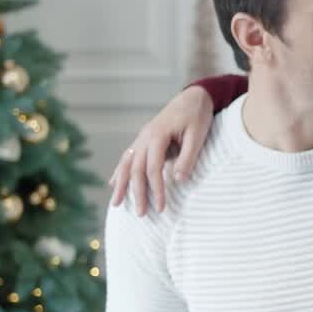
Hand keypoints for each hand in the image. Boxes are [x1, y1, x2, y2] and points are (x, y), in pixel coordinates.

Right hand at [108, 87, 213, 214]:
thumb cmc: (197, 115)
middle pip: (137, 169)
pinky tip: (114, 183)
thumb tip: (179, 180)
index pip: (153, 168)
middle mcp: (144, 137)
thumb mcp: (198, 135)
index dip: (156, 189)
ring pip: (127, 163)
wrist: (194, 97)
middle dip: (137, 193)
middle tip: (141, 214)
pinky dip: (120, 171)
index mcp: (157, 135)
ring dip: (122, 184)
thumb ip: (188, 157)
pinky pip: (128, 157)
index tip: (160, 207)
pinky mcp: (143, 139)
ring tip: (116, 204)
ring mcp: (141, 137)